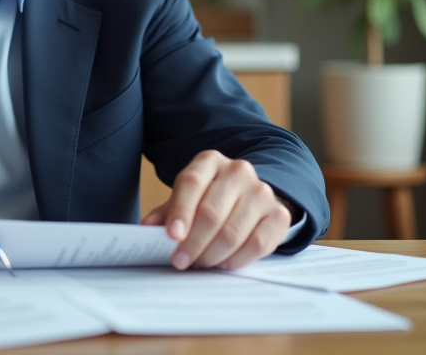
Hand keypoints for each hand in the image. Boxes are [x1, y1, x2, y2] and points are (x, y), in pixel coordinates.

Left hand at [141, 150, 291, 270]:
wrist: (251, 197)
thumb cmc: (210, 198)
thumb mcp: (186, 198)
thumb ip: (167, 212)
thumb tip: (146, 228)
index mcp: (209, 162)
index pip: (191, 184)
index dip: (180, 212)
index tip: (171, 237)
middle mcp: (237, 171)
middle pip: (211, 212)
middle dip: (193, 243)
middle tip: (181, 261)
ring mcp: (261, 192)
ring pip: (233, 232)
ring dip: (212, 255)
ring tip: (200, 264)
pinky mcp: (278, 214)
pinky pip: (257, 244)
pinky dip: (238, 259)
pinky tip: (225, 263)